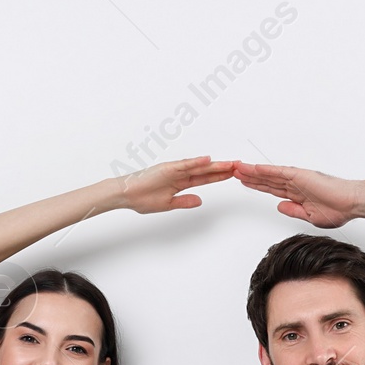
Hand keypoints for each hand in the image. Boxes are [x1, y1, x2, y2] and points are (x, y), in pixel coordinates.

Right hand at [117, 155, 236, 214]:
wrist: (126, 195)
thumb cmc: (142, 199)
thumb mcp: (168, 204)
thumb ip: (185, 201)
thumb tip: (200, 201)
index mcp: (180, 184)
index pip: (204, 179)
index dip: (218, 177)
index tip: (232, 175)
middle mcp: (179, 174)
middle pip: (205, 171)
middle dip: (222, 169)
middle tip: (238, 166)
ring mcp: (173, 170)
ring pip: (198, 167)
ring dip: (214, 164)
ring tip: (230, 164)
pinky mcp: (166, 169)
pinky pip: (184, 165)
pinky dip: (196, 162)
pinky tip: (208, 160)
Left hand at [234, 162, 364, 227]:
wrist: (351, 204)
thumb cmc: (338, 210)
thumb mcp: (309, 216)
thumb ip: (293, 210)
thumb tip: (279, 206)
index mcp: (297, 195)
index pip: (272, 189)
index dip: (257, 185)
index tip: (244, 182)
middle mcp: (295, 185)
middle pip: (267, 180)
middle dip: (250, 177)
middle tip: (234, 171)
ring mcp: (297, 179)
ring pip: (269, 174)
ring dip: (253, 171)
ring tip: (238, 167)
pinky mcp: (300, 176)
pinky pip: (278, 172)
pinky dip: (265, 170)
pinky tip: (253, 168)